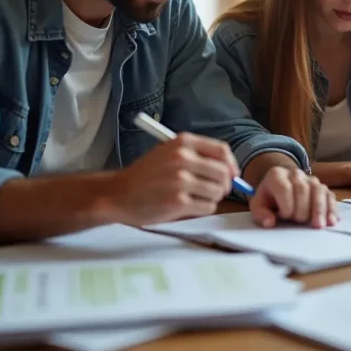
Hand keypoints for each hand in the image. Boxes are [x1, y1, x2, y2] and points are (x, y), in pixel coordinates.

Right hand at [110, 133, 237, 225]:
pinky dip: (203, 209)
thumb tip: (231, 169)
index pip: (221, 150)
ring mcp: (180, 180)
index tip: (231, 174)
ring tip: (196, 198)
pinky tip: (188, 206)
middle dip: (224, 184)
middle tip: (216, 191)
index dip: (231, 164)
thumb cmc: (147, 175)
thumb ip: (198, 155)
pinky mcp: (178, 202)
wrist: (119, 194)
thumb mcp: (169, 153)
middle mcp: (182, 158)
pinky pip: (208, 207)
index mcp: (182, 142)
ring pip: (218, 191)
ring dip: (212, 198)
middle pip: (223, 172)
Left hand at [249, 167, 337, 228]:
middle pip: (302, 189)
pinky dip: (331, 209)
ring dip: (319, 209)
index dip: (286, 204)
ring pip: (319, 190)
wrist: (280, 189)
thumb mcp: (258, 206)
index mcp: (277, 175)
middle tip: (298, 222)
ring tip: (318, 226)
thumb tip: (269, 223)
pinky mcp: (322, 188)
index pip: (284, 187)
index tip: (285, 217)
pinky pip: (330, 196)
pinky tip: (331, 222)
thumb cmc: (269, 199)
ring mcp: (311, 180)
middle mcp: (296, 174)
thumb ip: (261, 214)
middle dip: (301, 208)